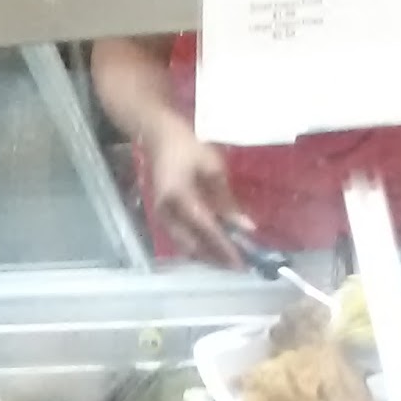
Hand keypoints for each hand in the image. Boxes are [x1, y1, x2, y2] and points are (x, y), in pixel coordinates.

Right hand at [144, 117, 246, 266]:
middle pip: (192, 245)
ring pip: (185, 246)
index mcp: (178, 196)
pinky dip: (198, 246)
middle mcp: (165, 211)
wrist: (156, 134)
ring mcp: (161, 215)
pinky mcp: (162, 216)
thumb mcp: (212, 166)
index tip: (242, 260)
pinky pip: (180, 238)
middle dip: (216, 258)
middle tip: (239, 266)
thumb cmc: (186, 144)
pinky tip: (213, 248)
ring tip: (229, 261)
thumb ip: (226, 198)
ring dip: (207, 255)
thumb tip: (244, 225)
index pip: (205, 228)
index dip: (224, 246)